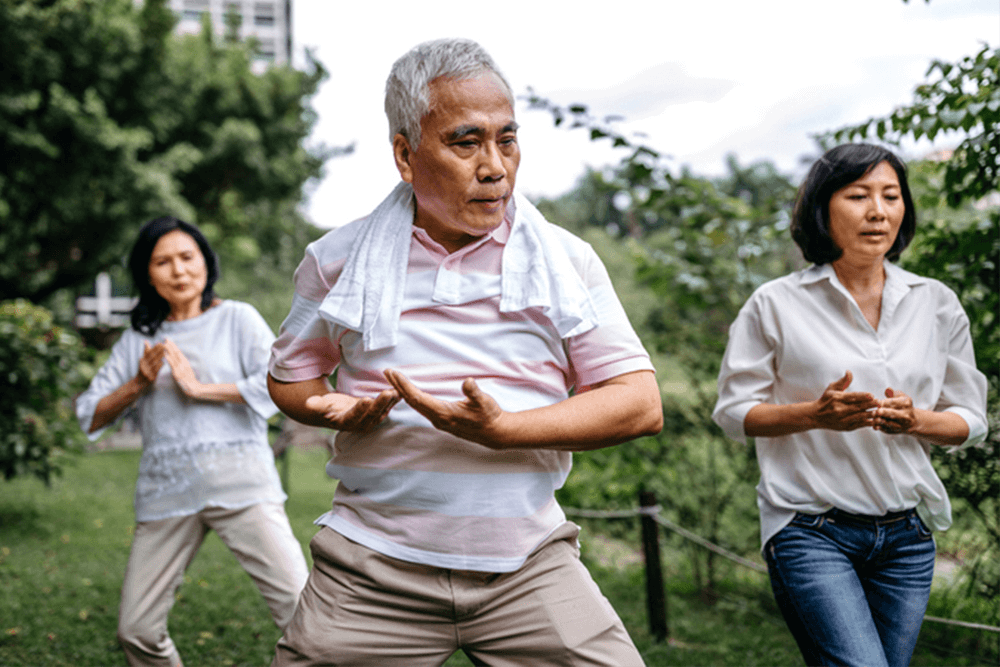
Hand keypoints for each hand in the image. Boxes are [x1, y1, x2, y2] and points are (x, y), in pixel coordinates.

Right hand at [136, 341, 165, 388]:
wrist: (139, 382)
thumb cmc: (143, 369)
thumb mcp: (144, 360)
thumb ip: (146, 351)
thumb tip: (146, 341)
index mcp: (142, 360)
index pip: (149, 353)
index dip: (155, 348)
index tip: (160, 342)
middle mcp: (143, 365)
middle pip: (152, 357)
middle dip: (159, 351)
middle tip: (165, 345)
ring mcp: (147, 371)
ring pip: (154, 363)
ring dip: (160, 357)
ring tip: (166, 352)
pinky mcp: (150, 377)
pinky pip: (155, 371)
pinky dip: (159, 366)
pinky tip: (163, 362)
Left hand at [162, 339, 202, 398]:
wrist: (193, 388)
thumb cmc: (190, 380)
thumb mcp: (187, 369)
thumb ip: (182, 364)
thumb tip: (178, 359)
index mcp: (185, 362)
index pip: (178, 352)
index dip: (173, 345)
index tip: (169, 340)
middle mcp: (183, 363)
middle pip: (176, 352)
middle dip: (171, 345)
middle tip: (165, 338)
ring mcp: (180, 368)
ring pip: (174, 357)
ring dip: (169, 350)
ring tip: (164, 344)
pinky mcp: (177, 373)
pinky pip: (172, 365)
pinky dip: (169, 359)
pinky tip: (165, 355)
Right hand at [304, 390, 399, 432]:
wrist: (338, 412)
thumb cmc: (328, 408)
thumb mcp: (321, 405)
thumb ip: (317, 405)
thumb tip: (308, 403)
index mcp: (347, 422)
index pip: (354, 416)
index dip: (360, 409)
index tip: (366, 400)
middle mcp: (361, 423)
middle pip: (372, 413)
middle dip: (381, 403)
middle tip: (388, 393)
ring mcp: (371, 420)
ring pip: (383, 410)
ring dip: (390, 401)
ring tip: (397, 390)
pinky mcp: (378, 413)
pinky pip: (388, 406)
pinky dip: (394, 399)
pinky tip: (401, 390)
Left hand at [383, 368, 505, 446]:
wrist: (495, 433)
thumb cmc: (490, 416)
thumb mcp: (485, 401)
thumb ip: (474, 392)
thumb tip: (468, 382)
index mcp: (445, 413)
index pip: (418, 398)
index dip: (404, 386)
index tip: (394, 374)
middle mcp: (438, 419)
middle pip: (412, 402)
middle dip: (399, 386)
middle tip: (387, 372)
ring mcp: (439, 420)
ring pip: (416, 405)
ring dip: (404, 392)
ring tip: (394, 379)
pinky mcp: (442, 420)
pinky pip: (421, 407)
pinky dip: (412, 397)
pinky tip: (409, 391)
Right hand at [812, 370, 878, 430]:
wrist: (815, 416)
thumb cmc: (825, 400)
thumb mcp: (832, 388)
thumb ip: (843, 381)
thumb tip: (849, 372)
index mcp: (837, 398)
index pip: (852, 396)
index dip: (862, 396)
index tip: (872, 395)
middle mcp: (839, 409)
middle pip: (857, 407)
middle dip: (869, 405)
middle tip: (880, 402)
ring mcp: (842, 419)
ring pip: (859, 416)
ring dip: (870, 414)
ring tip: (880, 411)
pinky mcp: (845, 427)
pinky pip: (858, 425)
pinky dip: (867, 423)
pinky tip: (875, 420)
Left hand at [874, 388, 916, 433]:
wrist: (911, 421)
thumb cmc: (902, 405)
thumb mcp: (900, 397)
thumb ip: (893, 393)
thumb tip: (888, 389)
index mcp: (906, 404)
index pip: (894, 402)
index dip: (884, 402)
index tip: (876, 401)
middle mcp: (906, 415)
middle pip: (893, 413)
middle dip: (885, 412)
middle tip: (877, 411)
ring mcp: (901, 424)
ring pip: (889, 423)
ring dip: (881, 421)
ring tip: (874, 419)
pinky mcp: (895, 430)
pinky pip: (886, 429)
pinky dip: (880, 427)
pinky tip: (874, 425)